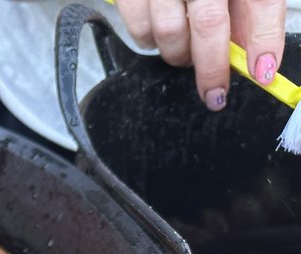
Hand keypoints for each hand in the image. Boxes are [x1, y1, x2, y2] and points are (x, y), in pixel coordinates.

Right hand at [115, 0, 286, 109]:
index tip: (263, 71)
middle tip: (215, 93)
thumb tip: (252, 53)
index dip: (265, 40)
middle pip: (208, 24)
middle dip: (213, 68)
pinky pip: (140, 30)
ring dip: (179, 54)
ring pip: (169, 33)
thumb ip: (245, 13)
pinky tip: (161, 34)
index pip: (260, 2)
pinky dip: (151, 42)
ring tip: (185, 51)